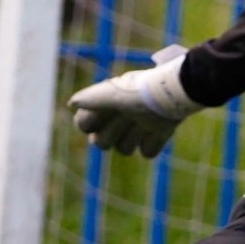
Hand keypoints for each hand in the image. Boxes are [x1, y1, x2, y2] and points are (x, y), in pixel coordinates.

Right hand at [67, 44, 200, 157]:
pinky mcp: (158, 134)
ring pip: (124, 149)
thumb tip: (71, 103)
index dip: (88, 123)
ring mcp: (139, 127)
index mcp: (107, 103)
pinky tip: (159, 129)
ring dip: (131, 139)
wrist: (173, 91)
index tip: (101, 113)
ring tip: (144, 122)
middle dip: (111, 133)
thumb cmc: (139, 91)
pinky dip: (152, 144)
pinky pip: (147, 152)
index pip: (84, 124)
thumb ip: (91, 98)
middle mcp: (121, 116)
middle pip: (101, 142)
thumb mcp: (111, 93)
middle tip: (127, 118)